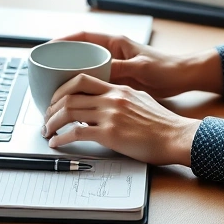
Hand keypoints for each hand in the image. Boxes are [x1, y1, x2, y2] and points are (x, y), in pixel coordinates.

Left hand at [42, 73, 200, 165]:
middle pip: (70, 94)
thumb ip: (121, 99)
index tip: (55, 99)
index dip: (62, 88)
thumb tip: (105, 104)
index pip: (81, 79)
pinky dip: (61, 138)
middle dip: (52, 106)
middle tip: (46, 117)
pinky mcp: (110, 133)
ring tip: (47, 131)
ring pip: (69, 111)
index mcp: (118, 89)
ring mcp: (110, 115)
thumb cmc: (163, 123)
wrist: (176, 136)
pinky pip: (77, 132)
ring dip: (52, 122)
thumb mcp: (141, 100)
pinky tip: (57, 143)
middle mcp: (112, 98)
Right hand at [55, 31, 222, 98]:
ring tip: (55, 89)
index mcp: (116, 43)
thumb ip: (118, 68)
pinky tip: (76, 101)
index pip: (83, 37)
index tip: (48, 48)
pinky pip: (95, 84)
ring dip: (72, 78)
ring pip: (86, 70)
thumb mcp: (140, 68)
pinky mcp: (118, 81)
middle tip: (46, 73)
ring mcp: (114, 67)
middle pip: (80, 54)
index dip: (63, 40)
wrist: (182, 78)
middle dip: (63, 62)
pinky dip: (85, 91)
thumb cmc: (165, 68)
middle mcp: (112, 53)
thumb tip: (94, 72)